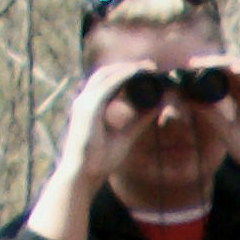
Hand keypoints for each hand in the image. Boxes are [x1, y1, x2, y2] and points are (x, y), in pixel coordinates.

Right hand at [48, 62, 157, 191]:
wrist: (84, 174)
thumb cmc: (100, 159)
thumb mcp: (126, 136)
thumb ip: (139, 121)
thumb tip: (156, 108)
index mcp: (91, 106)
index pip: (108, 82)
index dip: (126, 73)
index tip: (146, 72)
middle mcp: (85, 100)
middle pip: (107, 74)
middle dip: (129, 66)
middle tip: (151, 66)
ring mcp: (84, 102)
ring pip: (107, 75)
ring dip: (128, 68)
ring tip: (148, 67)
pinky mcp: (88, 108)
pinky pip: (107, 86)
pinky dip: (123, 77)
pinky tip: (136, 73)